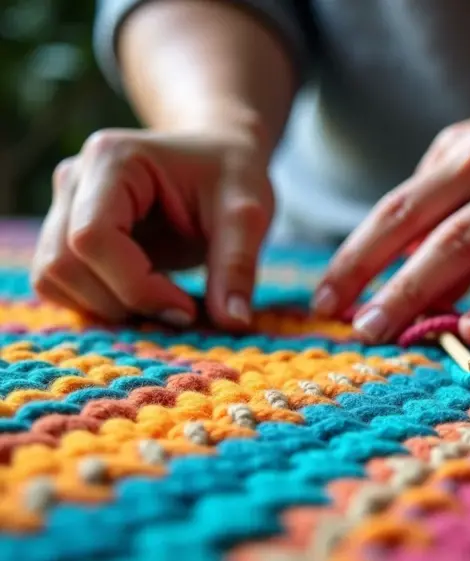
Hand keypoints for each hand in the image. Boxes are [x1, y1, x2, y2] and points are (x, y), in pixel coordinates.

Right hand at [30, 128, 273, 328]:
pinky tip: (144, 297)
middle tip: (180, 309)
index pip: (92, 237)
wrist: (216, 158)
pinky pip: (58, 284)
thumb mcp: (248, 213)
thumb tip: (234, 323)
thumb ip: (238, 263)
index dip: (134, 286)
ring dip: (106, 306)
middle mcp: (75, 178)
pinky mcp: (65, 234)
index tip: (186, 309)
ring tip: (163, 300)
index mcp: (113, 159)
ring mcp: (63, 206)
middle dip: (122, 301)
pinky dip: (96, 304)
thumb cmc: (232, 175)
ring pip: (52, 278)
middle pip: (63, 263)